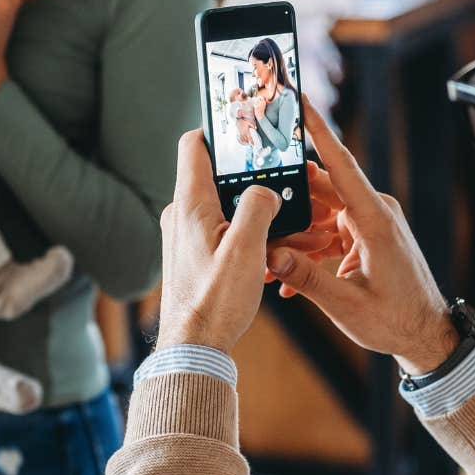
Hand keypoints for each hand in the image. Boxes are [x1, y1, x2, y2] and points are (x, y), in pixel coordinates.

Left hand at [154, 130, 282, 354]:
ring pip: (224, 207)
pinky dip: (246, 234)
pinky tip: (272, 252)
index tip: (246, 127)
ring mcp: (185, 235)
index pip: (194, 145)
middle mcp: (181, 214)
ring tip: (293, 227)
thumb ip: (258, 208)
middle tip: (287, 186)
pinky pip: (222, 231)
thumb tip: (265, 190)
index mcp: (190, 204)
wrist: (193, 347)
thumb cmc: (215, 300)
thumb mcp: (246, 250)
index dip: (219, 130)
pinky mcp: (192, 254)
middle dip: (253, 179)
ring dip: (256, 213)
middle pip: (218, 176)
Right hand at [263, 94, 457, 373]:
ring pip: (319, 213)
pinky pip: (328, 232)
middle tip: (254, 206)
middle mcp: (374, 212)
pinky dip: (308, 249)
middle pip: (319, 190)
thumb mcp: (346, 304)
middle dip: (286, 202)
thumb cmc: (396, 320)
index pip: (340, 164)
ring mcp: (370, 224)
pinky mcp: (366, 237)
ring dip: (294, 234)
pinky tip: (286, 277)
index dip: (318, 130)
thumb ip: (306, 278)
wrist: (427, 337)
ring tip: (268, 259)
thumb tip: (270, 255)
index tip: (300, 100)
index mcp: (374, 219)